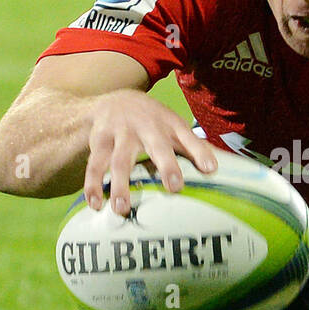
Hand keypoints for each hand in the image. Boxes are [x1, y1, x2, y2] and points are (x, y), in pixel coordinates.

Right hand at [82, 90, 217, 213]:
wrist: (115, 100)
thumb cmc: (153, 121)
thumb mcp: (174, 127)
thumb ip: (194, 146)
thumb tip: (216, 169)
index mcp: (169, 124)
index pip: (188, 137)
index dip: (200, 152)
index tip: (210, 169)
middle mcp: (146, 127)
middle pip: (156, 147)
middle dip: (166, 166)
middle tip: (174, 188)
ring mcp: (121, 134)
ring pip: (119, 160)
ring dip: (121, 185)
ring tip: (122, 209)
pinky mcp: (100, 141)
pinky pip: (94, 165)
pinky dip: (92, 185)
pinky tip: (95, 204)